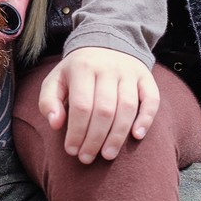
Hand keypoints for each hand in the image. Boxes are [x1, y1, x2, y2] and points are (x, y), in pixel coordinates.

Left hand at [37, 47, 160, 163]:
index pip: (81, 106)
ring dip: (117, 135)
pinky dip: (146, 119)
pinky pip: (151, 99)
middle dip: (94, 139)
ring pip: (127, 108)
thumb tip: (55, 124)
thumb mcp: (55, 80)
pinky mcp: (146, 77)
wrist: (105, 43)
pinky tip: (137, 136)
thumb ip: (48, 101)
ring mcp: (129, 72)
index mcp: (82, 67)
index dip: (76, 132)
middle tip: (87, 158)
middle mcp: (108, 68)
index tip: (71, 150)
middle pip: (104, 110)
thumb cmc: (77, 71)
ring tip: (107, 155)